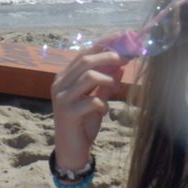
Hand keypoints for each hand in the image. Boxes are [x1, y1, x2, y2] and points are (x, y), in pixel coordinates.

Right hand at [51, 36, 125, 169]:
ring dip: (107, 80)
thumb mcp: (98, 98)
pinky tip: (105, 111)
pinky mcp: (67, 113)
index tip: (123, 37)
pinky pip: (91, 101)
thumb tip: (121, 66)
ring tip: (115, 89)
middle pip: (86, 60)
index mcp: (65, 76)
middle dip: (109, 57)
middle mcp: (60, 83)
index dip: (104, 43)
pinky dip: (103, 104)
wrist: (71, 150)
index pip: (85, 52)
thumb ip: (106, 82)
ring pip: (88, 76)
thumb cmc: (83, 122)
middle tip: (127, 59)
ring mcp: (62, 98)